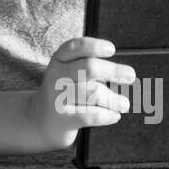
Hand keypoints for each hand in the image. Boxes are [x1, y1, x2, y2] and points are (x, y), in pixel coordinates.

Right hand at [29, 36, 133, 150]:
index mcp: (59, 61)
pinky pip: (89, 116)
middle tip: (130, 75)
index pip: (74, 47)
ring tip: (124, 104)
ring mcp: (58, 98)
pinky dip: (106, 115)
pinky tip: (114, 116)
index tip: (112, 49)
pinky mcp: (63, 119)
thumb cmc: (63, 93)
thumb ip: (88, 67)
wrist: (39, 121)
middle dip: (112, 71)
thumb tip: (122, 72)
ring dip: (113, 98)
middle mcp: (56, 77)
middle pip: (88, 68)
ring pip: (92, 93)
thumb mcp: (68, 74)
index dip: (94, 46)